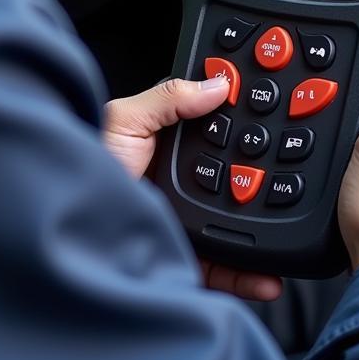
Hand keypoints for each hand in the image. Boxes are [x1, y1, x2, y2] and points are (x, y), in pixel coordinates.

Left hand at [103, 77, 282, 301]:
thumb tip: (217, 83)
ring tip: (287, 225)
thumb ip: (168, 97)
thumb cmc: (82, 166)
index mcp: (167, 145)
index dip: (244, 126)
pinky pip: (224, 268)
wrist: (64, 230)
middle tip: (294, 176)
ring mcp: (183, 221)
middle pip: (233, 180)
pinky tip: (267, 275)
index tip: (275, 117)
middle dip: (262, 181)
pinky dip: (249, 275)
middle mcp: (179, 184)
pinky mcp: (183, 257)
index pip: (215, 132)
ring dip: (263, 230)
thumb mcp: (123, 119)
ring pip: (234, 225)